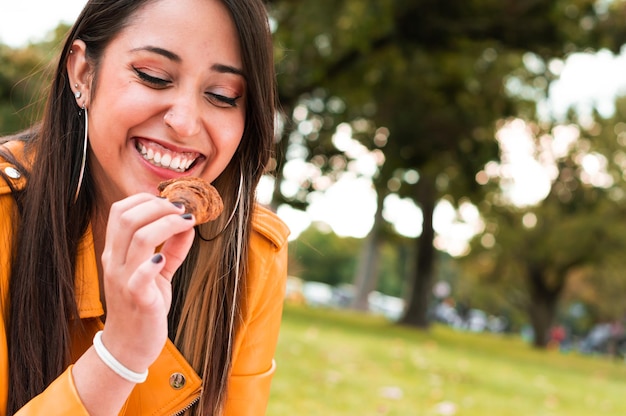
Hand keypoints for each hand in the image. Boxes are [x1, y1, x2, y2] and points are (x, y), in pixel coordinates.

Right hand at [98, 193, 195, 372]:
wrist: (129, 347)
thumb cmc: (143, 305)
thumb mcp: (158, 272)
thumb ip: (172, 248)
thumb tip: (188, 224)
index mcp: (116, 252)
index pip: (121, 210)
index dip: (147, 199)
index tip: (172, 202)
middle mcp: (115, 262)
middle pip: (129, 217)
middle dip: (159, 206)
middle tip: (183, 210)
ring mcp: (123, 280)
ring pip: (139, 238)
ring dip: (167, 224)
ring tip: (186, 223)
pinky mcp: (137, 299)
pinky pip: (140, 276)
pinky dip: (154, 262)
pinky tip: (165, 259)